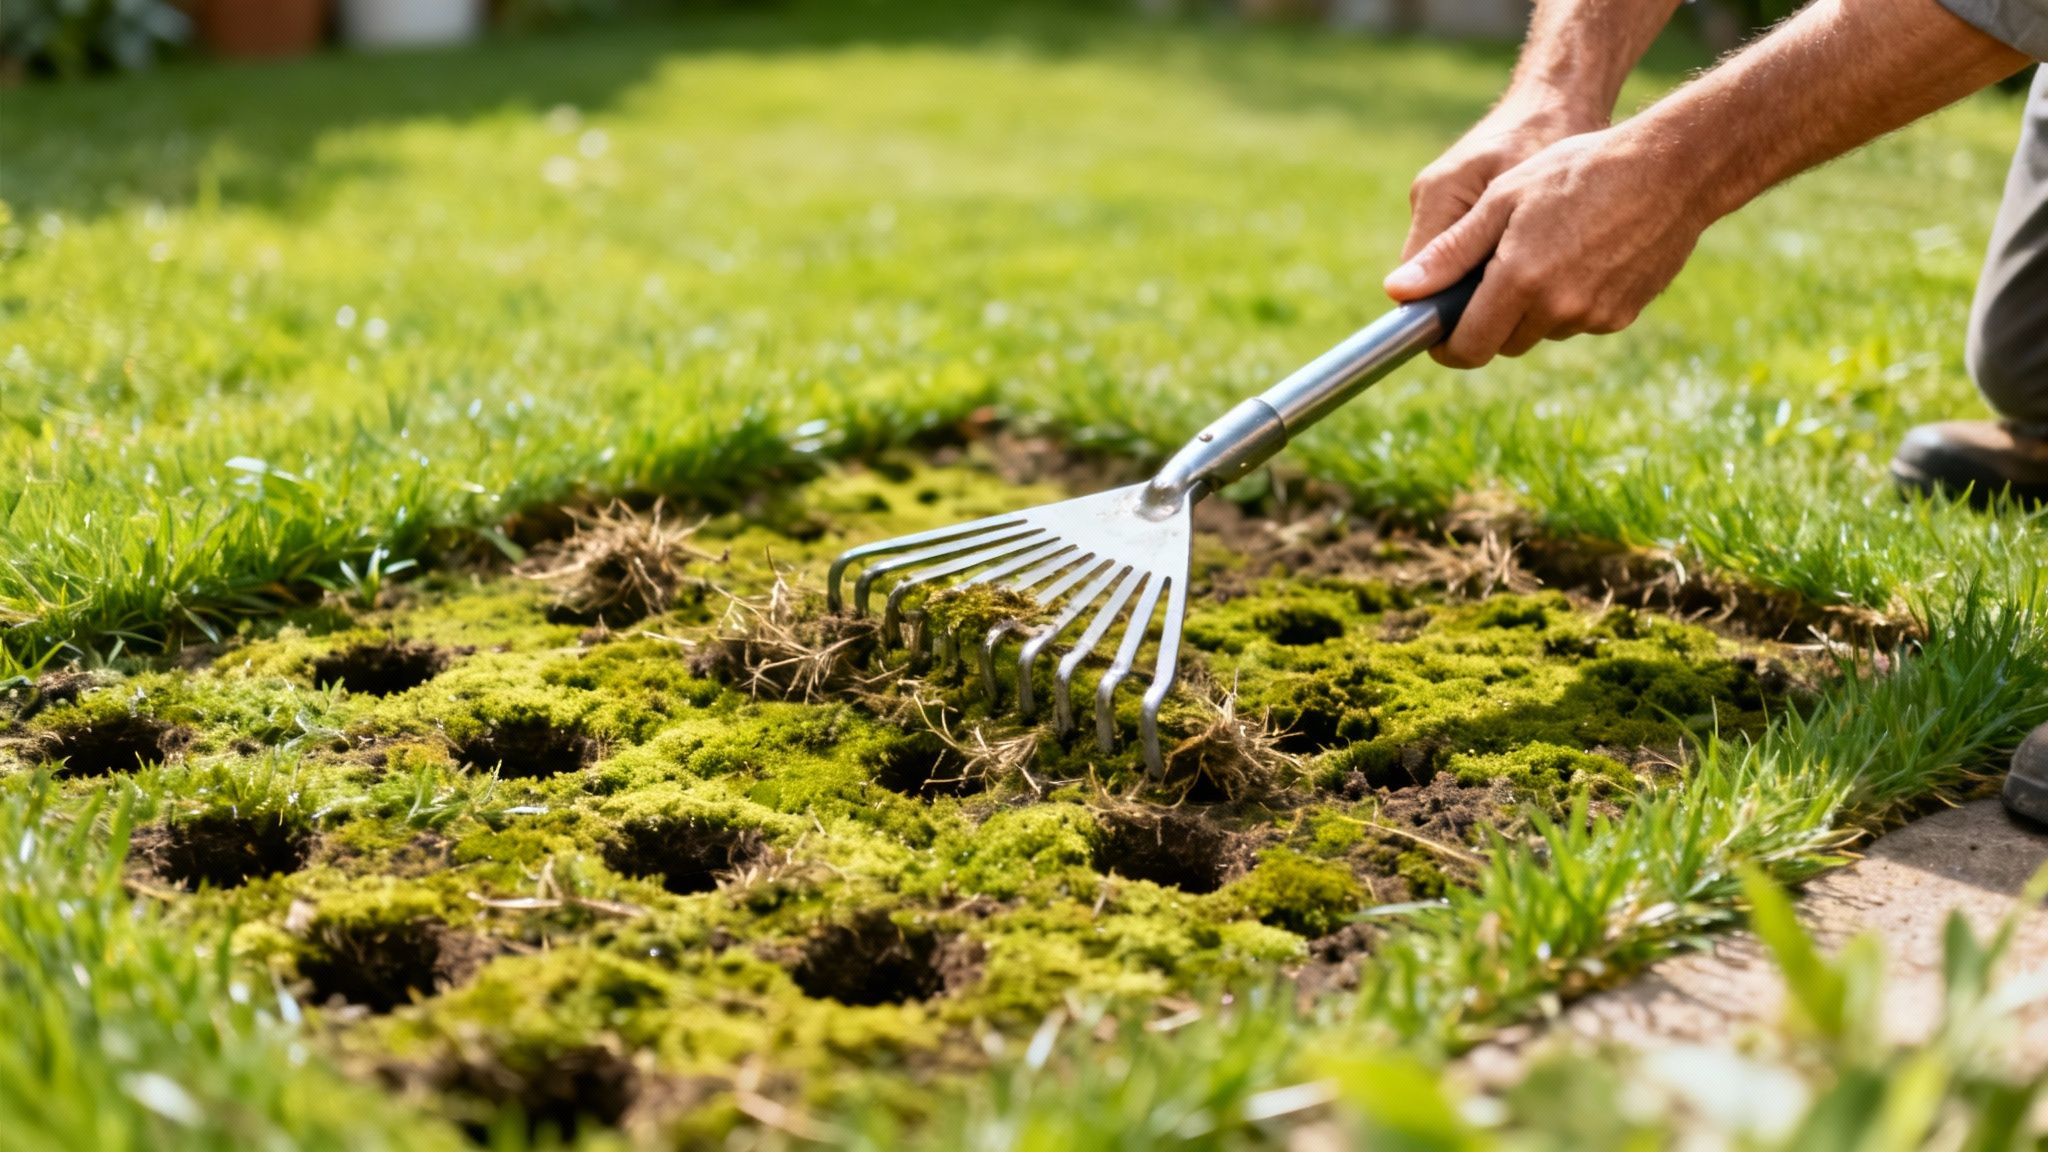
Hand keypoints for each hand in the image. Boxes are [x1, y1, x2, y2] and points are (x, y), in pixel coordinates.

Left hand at [1383, 125, 1708, 367]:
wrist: (1673, 167)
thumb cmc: (1579, 170)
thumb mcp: (1502, 200)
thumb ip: (1449, 253)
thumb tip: (1398, 293)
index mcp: (1520, 281)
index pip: (1468, 347)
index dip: (1447, 346)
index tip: (1439, 333)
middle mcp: (1557, 309)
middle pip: (1503, 343)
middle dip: (1489, 320)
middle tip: (1493, 272)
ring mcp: (1594, 317)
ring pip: (1541, 332)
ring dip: (1530, 308)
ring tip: (1544, 249)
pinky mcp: (1622, 315)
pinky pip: (1578, 322)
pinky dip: (1568, 300)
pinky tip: (1582, 255)